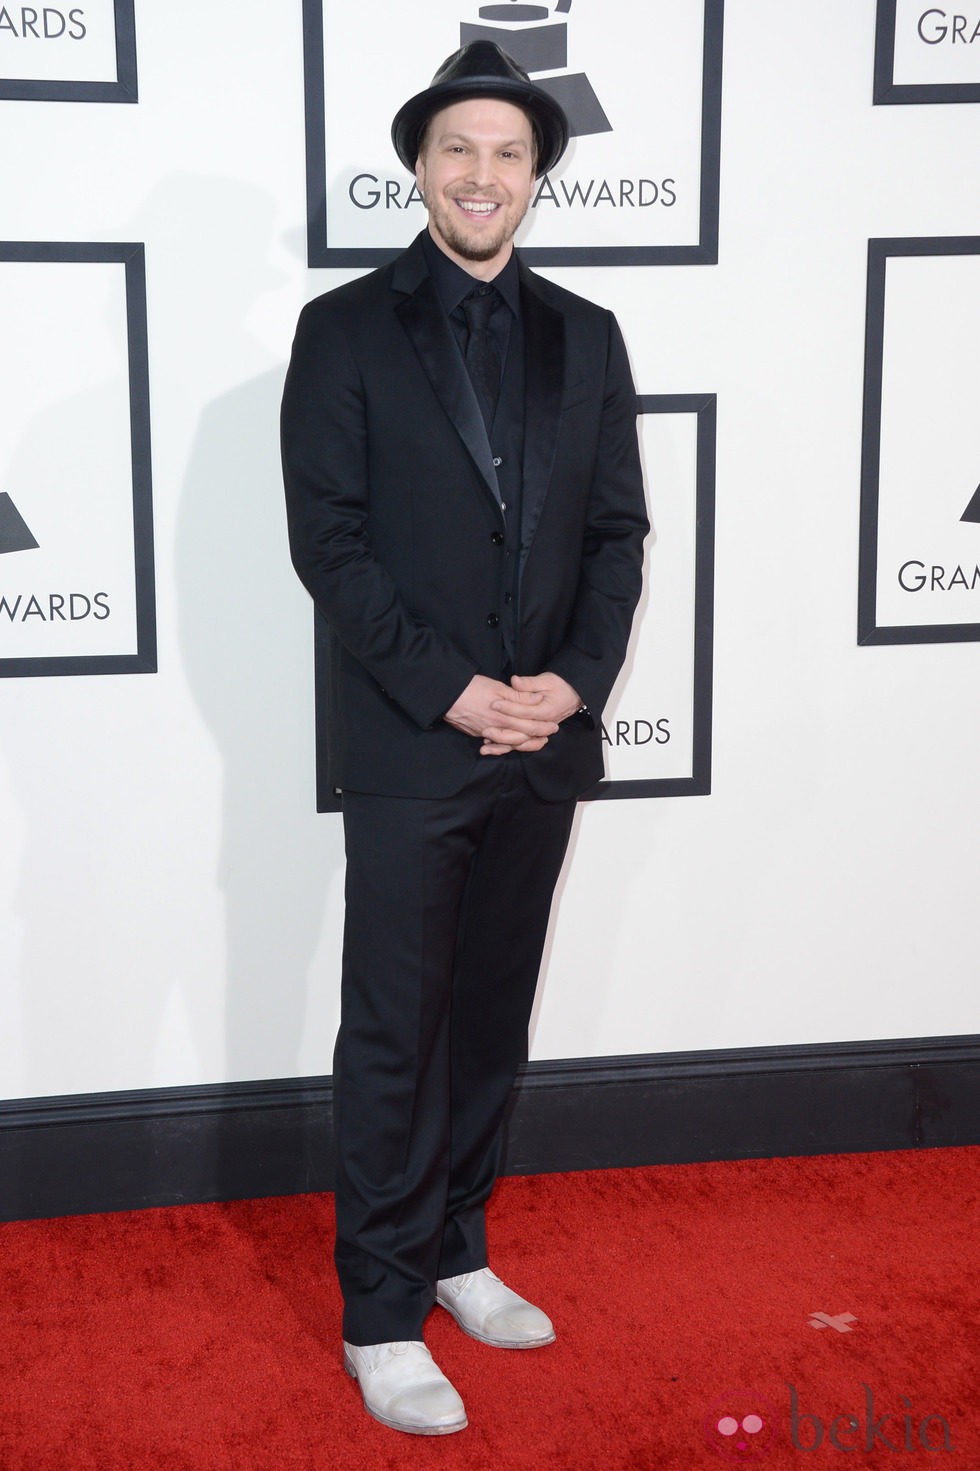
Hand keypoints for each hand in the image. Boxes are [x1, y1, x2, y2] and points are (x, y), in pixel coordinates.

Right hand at [444, 674, 559, 755]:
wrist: (445, 695)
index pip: (530, 726)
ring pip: (508, 744)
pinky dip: (502, 746)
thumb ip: (519, 696)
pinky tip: (507, 745)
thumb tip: (537, 700)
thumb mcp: (498, 687)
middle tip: (547, 738)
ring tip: (532, 742)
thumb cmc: (472, 687)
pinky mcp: (476, 733)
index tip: (553, 727)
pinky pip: (493, 743)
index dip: (543, 728)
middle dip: (536, 739)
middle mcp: (496, 729)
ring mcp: (485, 733)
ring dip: (522, 744)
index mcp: (504, 717)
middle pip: (521, 738)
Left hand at [481, 672, 582, 754]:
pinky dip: (507, 747)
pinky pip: (521, 744)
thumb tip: (515, 681)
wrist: (574, 694)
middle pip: (521, 732)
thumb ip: (529, 683)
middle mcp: (544, 724)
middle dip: (502, 732)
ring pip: (520, 743)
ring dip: (503, 745)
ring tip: (485, 745)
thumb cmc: (560, 685)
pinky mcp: (536, 734)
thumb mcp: (546, 680)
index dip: (508, 708)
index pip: (525, 712)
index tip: (493, 703)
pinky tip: (492, 748)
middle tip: (485, 729)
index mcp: (547, 711)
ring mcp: (541, 732)